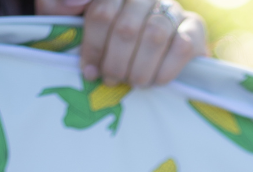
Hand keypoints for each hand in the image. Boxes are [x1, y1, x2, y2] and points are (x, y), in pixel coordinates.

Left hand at [36, 0, 207, 86]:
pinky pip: (181, 47)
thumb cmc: (103, 42)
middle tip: (109, 80)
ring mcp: (171, 8)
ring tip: (131, 83)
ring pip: (154, 36)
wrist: (144, 58)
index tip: (88, 70)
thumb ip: (58, 4)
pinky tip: (155, 81)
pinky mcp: (194, 28)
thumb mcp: (71, 22)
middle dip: (115, 62)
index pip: (101, 12)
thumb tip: (70, 3)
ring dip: (139, 69)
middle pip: (126, 28)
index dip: (93, 45)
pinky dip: (165, 70)